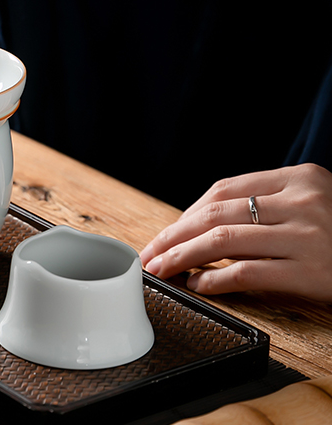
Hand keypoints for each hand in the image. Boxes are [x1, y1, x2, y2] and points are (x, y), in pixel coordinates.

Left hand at [140, 164, 331, 301]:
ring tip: (162, 269)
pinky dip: (215, 280)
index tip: (165, 232)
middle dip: (173, 235)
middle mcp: (304, 200)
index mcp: (300, 177)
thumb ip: (268, 205)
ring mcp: (310, 236)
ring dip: (182, 257)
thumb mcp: (313, 204)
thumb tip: (202, 224)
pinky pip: (248, 274)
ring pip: (222, 242)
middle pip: (216, 214)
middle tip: (149, 253)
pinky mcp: (313, 272)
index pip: (223, 190)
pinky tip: (198, 286)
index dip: (187, 213)